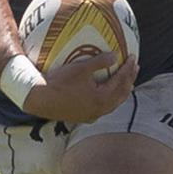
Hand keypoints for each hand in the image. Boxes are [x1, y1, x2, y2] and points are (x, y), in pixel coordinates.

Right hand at [20, 53, 137, 123]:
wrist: (38, 99)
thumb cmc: (59, 82)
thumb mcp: (81, 68)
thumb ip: (100, 62)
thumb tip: (115, 56)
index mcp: (102, 98)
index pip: (121, 81)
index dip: (128, 68)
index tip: (133, 57)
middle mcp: (100, 110)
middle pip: (122, 94)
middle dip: (129, 80)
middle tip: (134, 67)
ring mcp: (91, 115)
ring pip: (113, 103)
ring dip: (121, 90)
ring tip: (126, 80)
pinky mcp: (83, 117)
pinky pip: (103, 108)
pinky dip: (110, 98)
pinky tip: (107, 93)